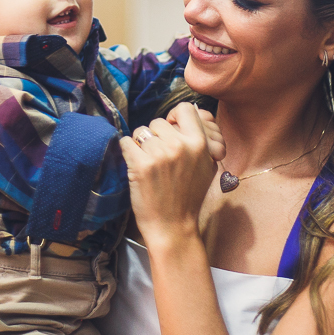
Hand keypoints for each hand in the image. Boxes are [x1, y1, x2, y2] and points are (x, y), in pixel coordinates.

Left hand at [120, 102, 216, 247]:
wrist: (173, 226)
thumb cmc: (189, 196)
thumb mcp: (207, 166)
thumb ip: (202, 140)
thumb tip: (190, 114)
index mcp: (199, 144)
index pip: (185, 109)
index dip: (174, 116)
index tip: (171, 129)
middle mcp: (180, 145)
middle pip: (158, 121)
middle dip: (155, 135)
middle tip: (159, 157)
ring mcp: (159, 154)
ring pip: (140, 131)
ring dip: (140, 144)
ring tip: (148, 164)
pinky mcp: (139, 164)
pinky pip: (126, 142)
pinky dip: (127, 151)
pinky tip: (135, 165)